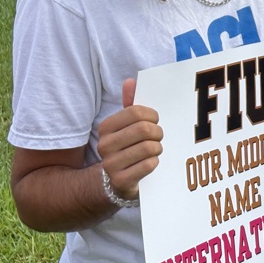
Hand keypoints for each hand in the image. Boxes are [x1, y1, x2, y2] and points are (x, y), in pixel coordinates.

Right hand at [96, 78, 163, 200]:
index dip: (153, 115)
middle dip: (158, 133)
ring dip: (158, 148)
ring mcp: (111, 164)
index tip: (155, 121)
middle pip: (145, 129)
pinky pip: (149, 165)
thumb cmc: (128, 147)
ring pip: (149, 147)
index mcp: (106, 127)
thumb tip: (130, 81)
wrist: (117, 181)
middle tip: (158, 137)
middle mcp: (104, 145)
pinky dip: (155, 163)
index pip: (137, 112)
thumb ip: (130, 105)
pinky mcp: (121, 181)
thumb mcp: (127, 126)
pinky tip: (150, 163)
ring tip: (154, 150)